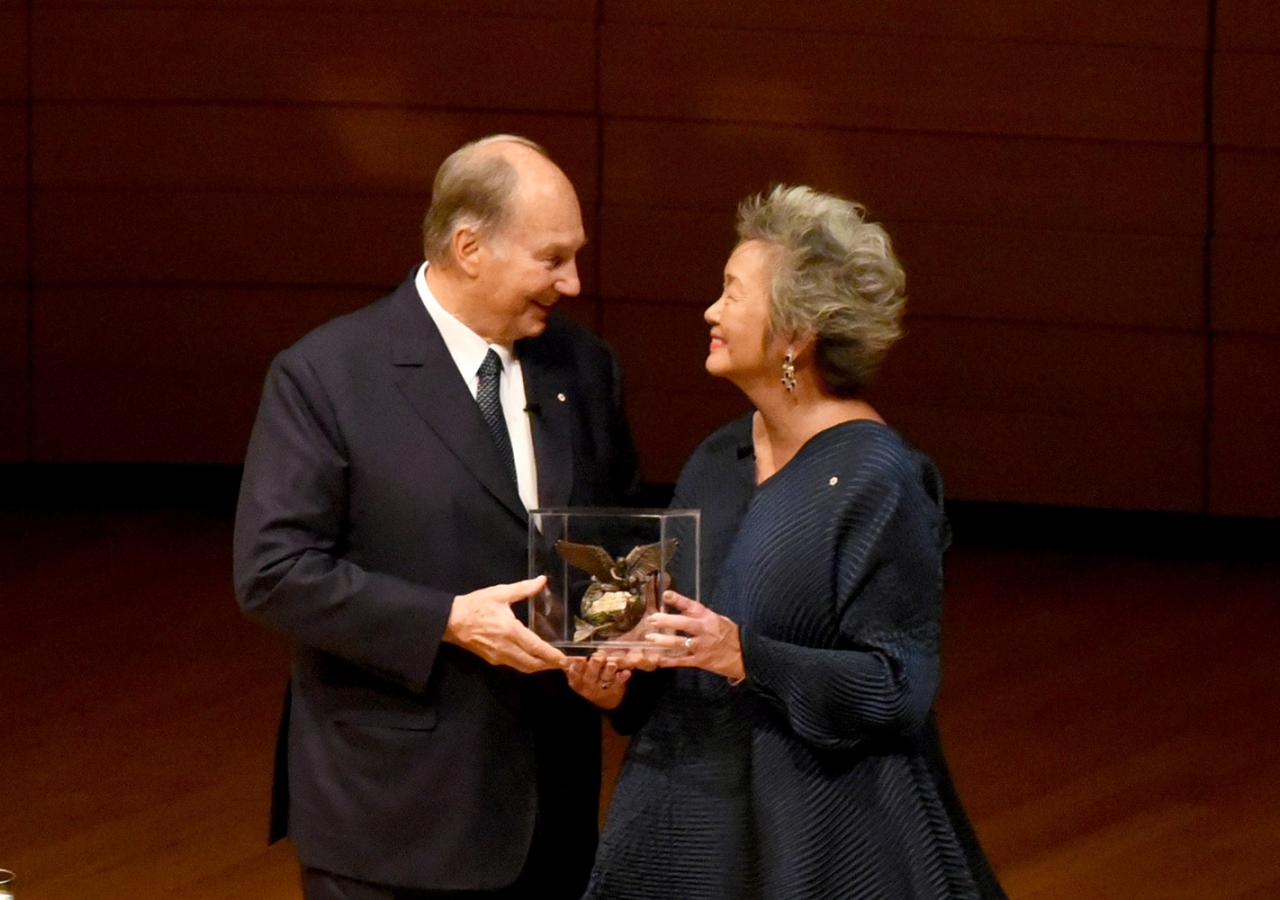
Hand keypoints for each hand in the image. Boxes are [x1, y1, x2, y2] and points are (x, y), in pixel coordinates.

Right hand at [444, 576, 565, 672]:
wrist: (451, 621)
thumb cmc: (476, 605)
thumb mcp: (500, 593)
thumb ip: (523, 588)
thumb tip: (542, 581)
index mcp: (510, 630)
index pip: (536, 648)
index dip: (551, 655)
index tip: (564, 660)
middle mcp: (506, 647)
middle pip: (532, 663)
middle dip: (549, 665)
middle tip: (563, 664)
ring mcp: (498, 656)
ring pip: (523, 667)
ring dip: (538, 667)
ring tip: (551, 663)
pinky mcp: (492, 660)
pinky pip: (514, 665)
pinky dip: (526, 665)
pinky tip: (532, 659)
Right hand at [563, 651, 629, 708]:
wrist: (604, 699)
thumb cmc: (588, 679)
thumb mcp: (577, 674)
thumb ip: (572, 664)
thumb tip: (567, 652)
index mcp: (575, 680)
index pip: (574, 671)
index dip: (577, 664)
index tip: (580, 656)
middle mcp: (586, 686)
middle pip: (590, 675)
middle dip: (594, 665)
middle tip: (598, 657)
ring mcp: (600, 689)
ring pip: (604, 679)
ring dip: (608, 670)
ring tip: (612, 663)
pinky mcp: (613, 691)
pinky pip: (617, 684)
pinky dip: (622, 678)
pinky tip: (626, 672)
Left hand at [645, 591, 745, 682]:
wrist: (745, 656)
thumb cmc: (731, 635)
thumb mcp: (719, 620)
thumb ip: (702, 616)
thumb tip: (685, 610)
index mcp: (708, 618)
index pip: (692, 606)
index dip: (678, 600)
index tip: (665, 594)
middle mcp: (704, 631)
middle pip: (683, 624)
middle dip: (666, 621)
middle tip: (652, 619)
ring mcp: (701, 647)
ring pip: (679, 643)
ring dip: (663, 641)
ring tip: (650, 638)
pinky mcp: (701, 661)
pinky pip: (682, 661)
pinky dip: (670, 660)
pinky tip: (660, 659)